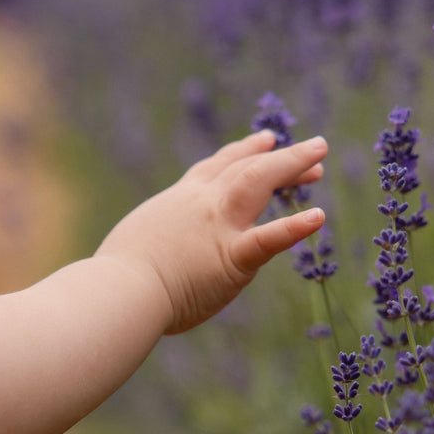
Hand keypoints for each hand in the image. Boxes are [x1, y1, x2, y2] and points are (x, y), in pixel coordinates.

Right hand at [95, 129, 326, 333]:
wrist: (117, 292)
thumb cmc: (114, 277)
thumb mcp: (135, 243)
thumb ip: (156, 242)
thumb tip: (153, 255)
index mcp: (178, 202)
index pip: (215, 169)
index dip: (243, 152)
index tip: (265, 142)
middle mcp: (201, 205)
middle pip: (245, 168)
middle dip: (280, 156)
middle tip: (314, 149)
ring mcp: (218, 227)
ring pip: (259, 183)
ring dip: (291, 166)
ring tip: (319, 157)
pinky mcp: (231, 258)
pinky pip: (268, 239)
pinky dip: (294, 228)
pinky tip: (318, 217)